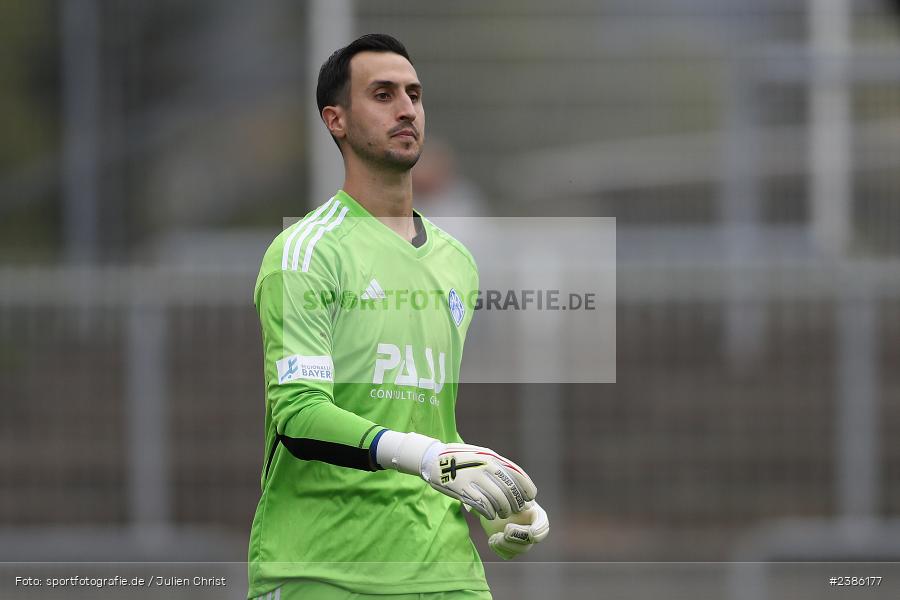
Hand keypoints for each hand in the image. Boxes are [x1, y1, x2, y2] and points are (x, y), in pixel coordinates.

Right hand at [374, 431, 536, 519]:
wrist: (433, 459)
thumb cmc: (460, 458)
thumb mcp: (480, 454)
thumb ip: (496, 464)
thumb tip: (516, 479)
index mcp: (491, 457)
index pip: (517, 474)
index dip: (526, 488)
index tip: (530, 497)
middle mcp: (484, 466)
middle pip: (509, 490)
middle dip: (516, 503)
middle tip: (516, 509)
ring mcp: (473, 477)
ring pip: (498, 499)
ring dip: (503, 510)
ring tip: (502, 513)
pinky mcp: (462, 489)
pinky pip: (482, 505)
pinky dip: (489, 512)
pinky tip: (490, 514)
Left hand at [479, 500, 549, 559]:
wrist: (489, 506)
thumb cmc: (502, 497)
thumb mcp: (510, 497)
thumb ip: (517, 502)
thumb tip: (527, 507)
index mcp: (535, 514)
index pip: (543, 525)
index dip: (539, 531)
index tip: (531, 533)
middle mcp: (531, 529)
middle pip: (530, 540)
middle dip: (518, 536)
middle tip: (507, 529)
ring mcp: (522, 541)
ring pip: (520, 549)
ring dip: (506, 544)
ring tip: (495, 536)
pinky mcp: (511, 548)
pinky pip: (508, 554)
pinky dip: (499, 548)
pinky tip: (492, 539)